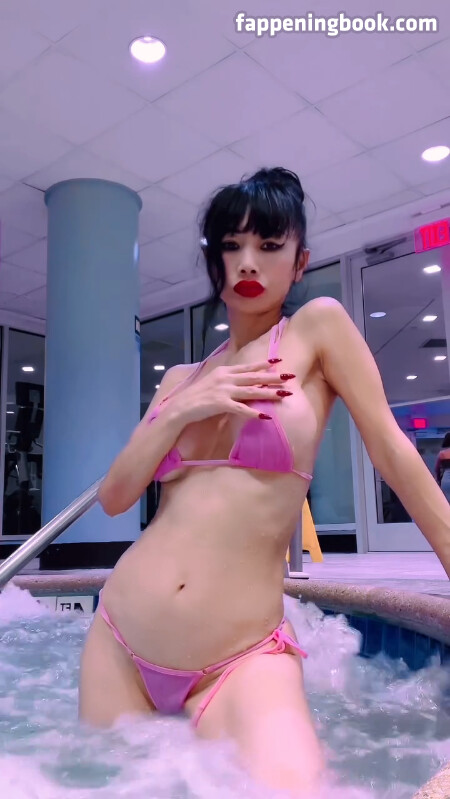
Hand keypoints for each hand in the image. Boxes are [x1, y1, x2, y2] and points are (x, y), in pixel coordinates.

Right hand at [166, 360, 293, 424]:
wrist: (181, 407)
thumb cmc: (196, 396)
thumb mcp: (212, 382)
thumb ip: (226, 380)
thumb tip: (240, 381)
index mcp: (224, 372)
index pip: (247, 367)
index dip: (263, 364)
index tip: (278, 362)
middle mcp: (225, 378)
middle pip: (253, 377)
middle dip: (273, 378)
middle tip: (290, 377)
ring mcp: (223, 391)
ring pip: (251, 391)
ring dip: (269, 393)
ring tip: (284, 394)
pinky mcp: (221, 404)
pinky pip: (241, 409)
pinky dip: (253, 412)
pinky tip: (265, 416)